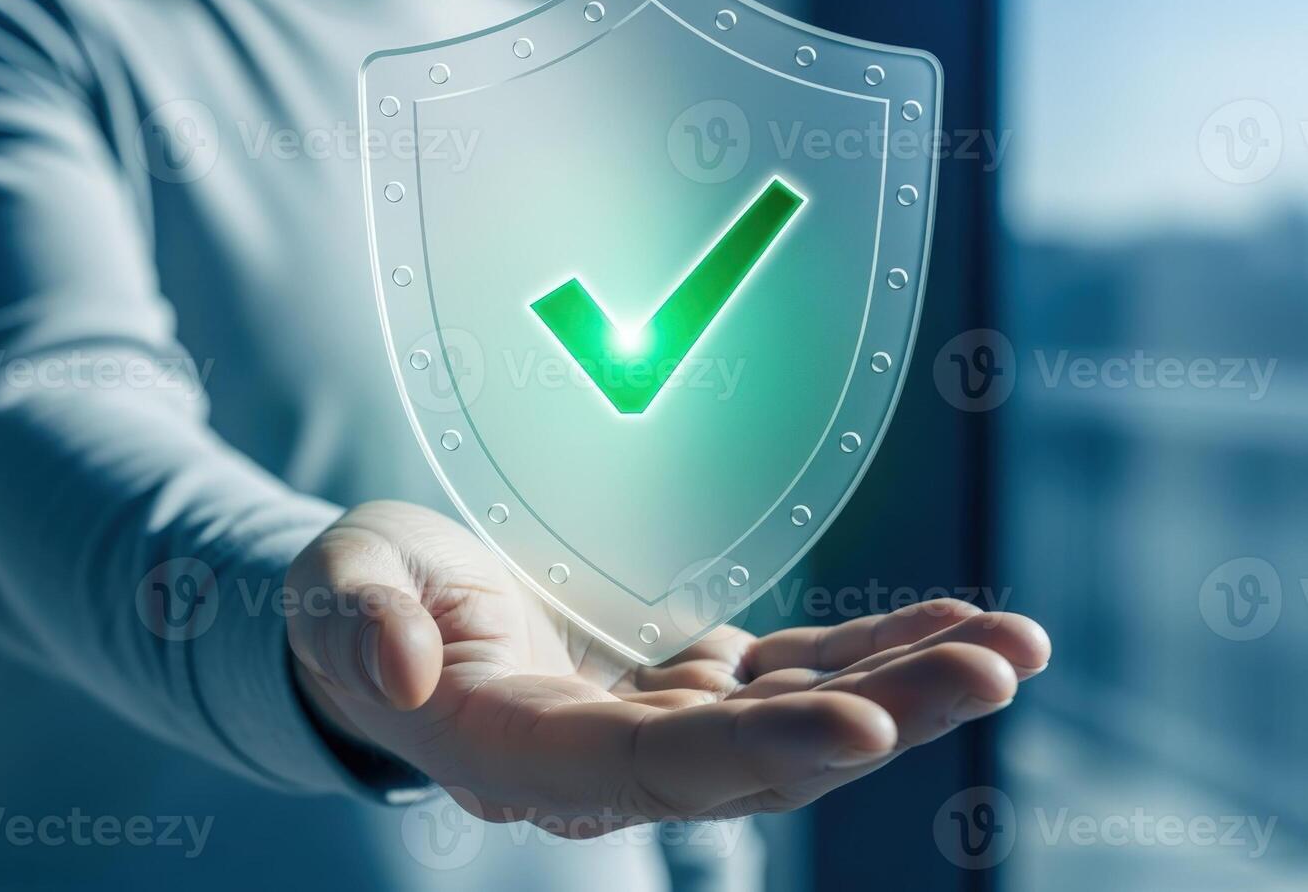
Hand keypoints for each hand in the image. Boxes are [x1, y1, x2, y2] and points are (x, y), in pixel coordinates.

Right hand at [286, 501, 1049, 832]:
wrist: (390, 613)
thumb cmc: (356, 600)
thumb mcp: (338, 588)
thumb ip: (361, 624)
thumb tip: (398, 675)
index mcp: (523, 755)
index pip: (655, 767)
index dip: (758, 747)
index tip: (867, 725)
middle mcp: (608, 765)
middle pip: (760, 756)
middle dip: (884, 715)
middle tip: (997, 668)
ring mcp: (659, 727)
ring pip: (798, 718)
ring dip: (910, 687)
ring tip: (1017, 645)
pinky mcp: (688, 685)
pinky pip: (793, 673)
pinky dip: (876, 652)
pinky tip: (959, 624)